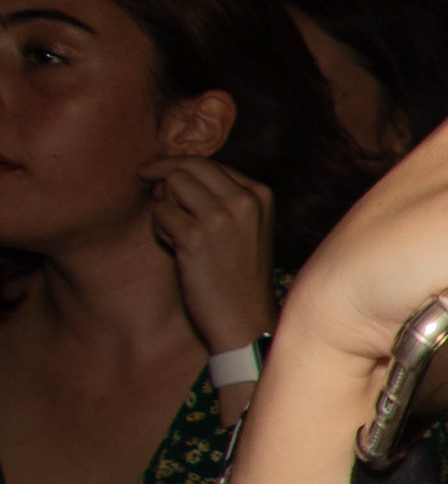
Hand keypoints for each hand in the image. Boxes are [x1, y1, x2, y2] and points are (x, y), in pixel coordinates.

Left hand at [144, 156, 275, 358]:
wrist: (245, 320)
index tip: (163, 184)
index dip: (179, 171)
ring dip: (163, 205)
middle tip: (152, 194)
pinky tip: (176, 250)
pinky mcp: (195, 236)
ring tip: (176, 233)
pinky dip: (159, 230)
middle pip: (186, 166)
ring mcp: (221, 217)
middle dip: (163, 178)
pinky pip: (159, 213)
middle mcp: (244, 200)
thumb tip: (171, 172)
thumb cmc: (238, 273)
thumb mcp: (246, 226)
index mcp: (260, 194)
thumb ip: (221, 196)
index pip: (207, 163)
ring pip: (171, 183)